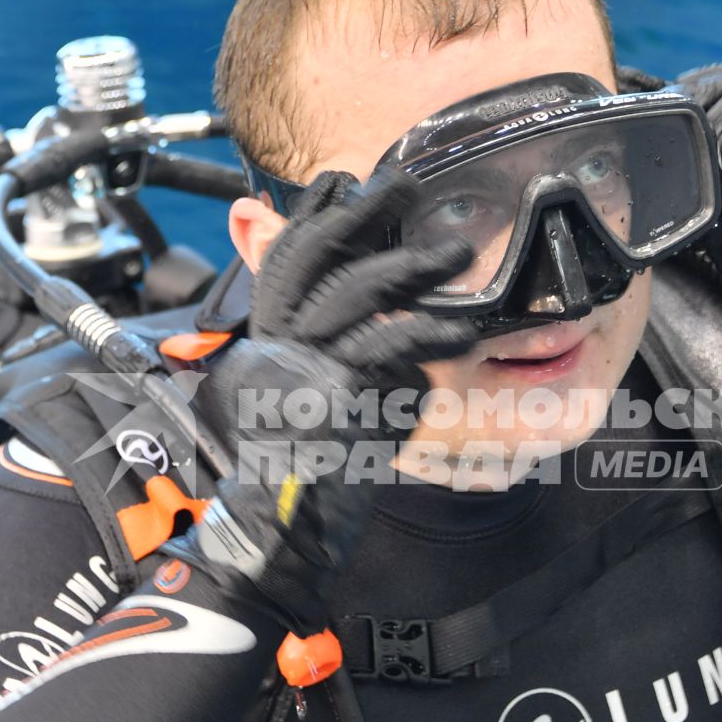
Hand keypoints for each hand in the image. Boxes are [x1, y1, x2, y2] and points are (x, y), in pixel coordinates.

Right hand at [193, 170, 476, 631]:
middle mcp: (269, 348)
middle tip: (403, 182)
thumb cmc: (303, 484)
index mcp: (262, 345)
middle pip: (310, 257)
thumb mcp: (314, 410)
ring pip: (351, 292)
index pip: (281, 262)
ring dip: (408, 265)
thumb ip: (338, 365)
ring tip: (457, 253)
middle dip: (358, 213)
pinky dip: (423, 334)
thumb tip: (390, 333)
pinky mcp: (329, 399)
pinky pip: (381, 350)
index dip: (312, 217)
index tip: (343, 182)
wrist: (276, 540)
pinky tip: (459, 330)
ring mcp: (295, 370)